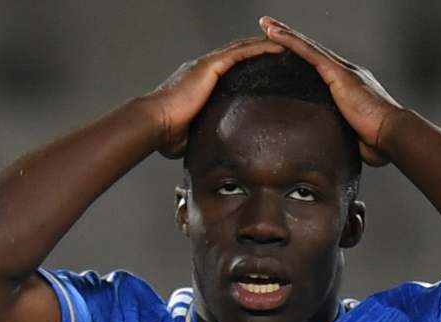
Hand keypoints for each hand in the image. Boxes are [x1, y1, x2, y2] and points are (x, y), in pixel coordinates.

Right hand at [143, 37, 284, 158]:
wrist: (155, 123)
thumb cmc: (167, 134)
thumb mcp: (192, 135)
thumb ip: (205, 137)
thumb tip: (214, 155)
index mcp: (199, 83)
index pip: (229, 70)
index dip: (247, 66)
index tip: (266, 71)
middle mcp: (203, 69)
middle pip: (237, 54)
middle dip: (259, 53)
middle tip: (281, 55)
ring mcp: (206, 65)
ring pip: (241, 49)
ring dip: (263, 47)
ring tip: (285, 47)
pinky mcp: (209, 66)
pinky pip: (240, 53)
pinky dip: (259, 49)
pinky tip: (277, 49)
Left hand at [259, 16, 401, 165]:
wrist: (391, 133)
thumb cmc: (378, 141)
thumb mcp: (352, 138)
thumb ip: (340, 137)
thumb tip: (331, 151)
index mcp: (348, 86)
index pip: (320, 67)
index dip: (303, 57)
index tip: (286, 52)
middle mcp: (345, 72)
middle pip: (311, 51)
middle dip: (289, 38)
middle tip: (269, 27)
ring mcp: (341, 70)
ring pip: (307, 46)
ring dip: (284, 33)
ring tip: (265, 24)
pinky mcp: (337, 73)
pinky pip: (308, 52)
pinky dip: (290, 41)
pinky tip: (273, 33)